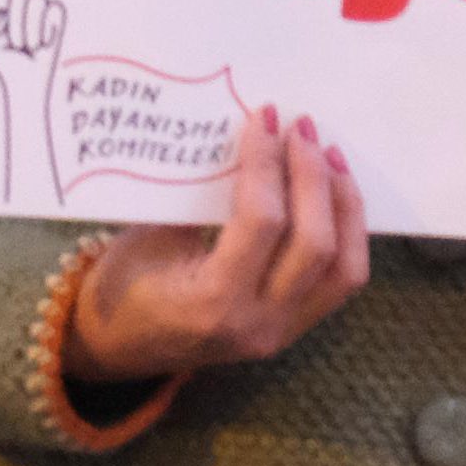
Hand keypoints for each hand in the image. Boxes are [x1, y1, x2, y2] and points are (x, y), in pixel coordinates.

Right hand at [63, 106, 368, 383]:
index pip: (261, 223)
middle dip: (313, 177)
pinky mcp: (294, 328)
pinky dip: (346, 233)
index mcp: (211, 302)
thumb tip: (242, 143)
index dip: (267, 163)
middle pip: (315, 244)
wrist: (119, 347)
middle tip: (302, 129)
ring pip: (344, 267)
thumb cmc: (121, 286)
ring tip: (330, 156)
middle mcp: (257, 323)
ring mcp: (282, 331)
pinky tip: (333, 194)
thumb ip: (197, 200)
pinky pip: (340, 281)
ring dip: (343, 205)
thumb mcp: (147, 238)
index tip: (263, 118)